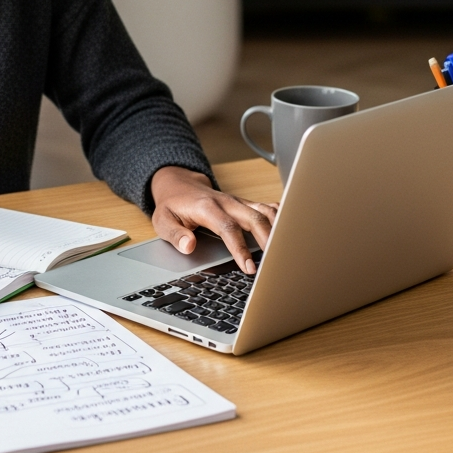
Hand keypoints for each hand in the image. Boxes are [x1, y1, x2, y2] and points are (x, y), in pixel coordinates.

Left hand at [149, 166, 278, 274]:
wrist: (178, 184)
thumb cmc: (172, 205)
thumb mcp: (162, 220)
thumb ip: (175, 234)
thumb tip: (188, 246)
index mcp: (207, 207)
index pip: (228, 228)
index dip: (240, 248)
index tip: (249, 268)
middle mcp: (226, 202)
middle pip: (254, 218)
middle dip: (268, 241)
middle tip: (276, 265)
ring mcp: (238, 202)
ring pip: (265, 212)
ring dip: (278, 230)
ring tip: (288, 252)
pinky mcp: (245, 204)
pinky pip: (266, 208)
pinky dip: (280, 218)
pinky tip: (290, 232)